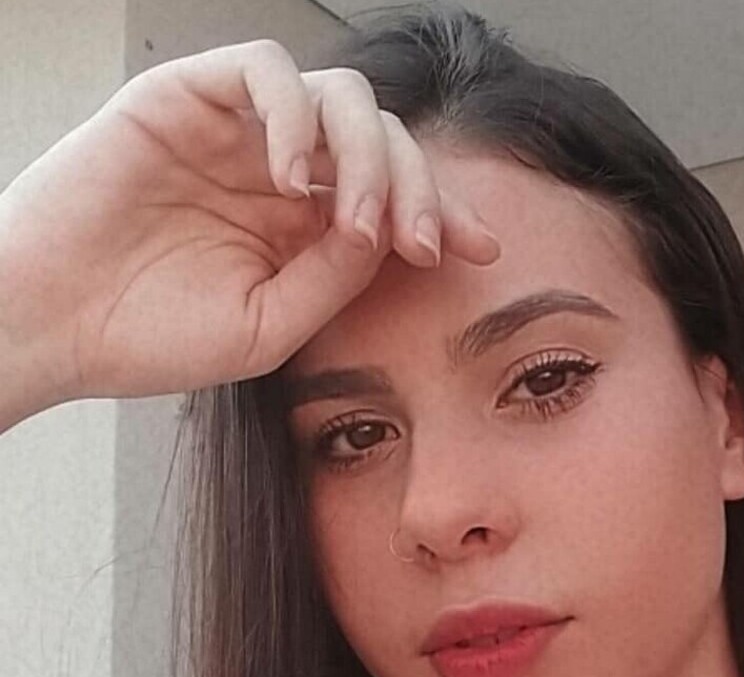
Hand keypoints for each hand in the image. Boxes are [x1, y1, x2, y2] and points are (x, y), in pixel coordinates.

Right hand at [0, 39, 498, 410]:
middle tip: (422, 245)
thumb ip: (334, 279)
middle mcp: (280, 171)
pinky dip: (296, 116)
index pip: (395, 196)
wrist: (54, 324)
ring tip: (356, 221)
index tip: (484, 249)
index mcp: (303, 227)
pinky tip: (294, 182)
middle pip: (382, 139)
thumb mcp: (269, 327)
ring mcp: (238, 132)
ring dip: (368, 153)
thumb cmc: (153, 336)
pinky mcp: (186, 95)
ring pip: (338, 95)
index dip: (444, 211)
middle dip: (420, 186)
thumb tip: (388, 233)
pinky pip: (264, 70)